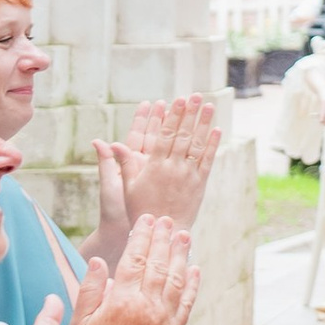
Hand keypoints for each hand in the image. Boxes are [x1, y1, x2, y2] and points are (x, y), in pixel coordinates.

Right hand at [66, 212, 198, 324]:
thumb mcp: (80, 323)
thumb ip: (90, 289)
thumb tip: (98, 261)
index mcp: (122, 300)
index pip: (134, 259)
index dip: (142, 236)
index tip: (146, 220)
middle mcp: (147, 306)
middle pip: (158, 263)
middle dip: (163, 239)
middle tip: (167, 220)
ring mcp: (163, 319)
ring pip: (176, 279)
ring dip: (181, 255)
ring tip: (183, 236)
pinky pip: (187, 302)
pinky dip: (193, 284)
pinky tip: (195, 269)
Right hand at [94, 97, 222, 264]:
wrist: (163, 230)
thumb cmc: (140, 208)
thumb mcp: (127, 186)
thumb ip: (122, 163)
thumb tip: (108, 143)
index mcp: (154, 165)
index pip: (164, 135)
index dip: (172, 116)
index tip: (176, 100)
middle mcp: (173, 167)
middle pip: (182, 135)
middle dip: (188, 113)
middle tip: (194, 95)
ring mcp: (188, 175)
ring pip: (196, 145)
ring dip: (203, 123)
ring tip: (208, 106)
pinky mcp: (199, 184)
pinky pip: (207, 161)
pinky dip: (212, 145)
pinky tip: (216, 130)